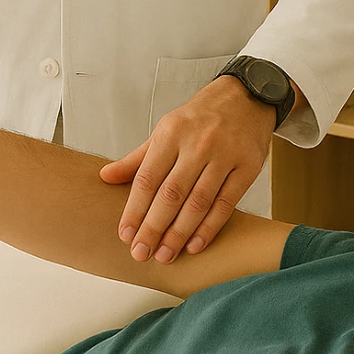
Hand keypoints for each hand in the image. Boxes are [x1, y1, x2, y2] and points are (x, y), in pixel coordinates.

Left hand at [98, 78, 274, 264]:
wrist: (245, 97)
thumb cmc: (199, 118)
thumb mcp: (165, 130)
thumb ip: (137, 158)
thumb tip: (105, 177)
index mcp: (171, 133)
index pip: (147, 178)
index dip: (134, 209)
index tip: (125, 235)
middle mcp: (197, 144)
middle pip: (171, 194)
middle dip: (153, 228)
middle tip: (141, 254)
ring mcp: (224, 155)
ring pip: (198, 202)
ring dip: (179, 233)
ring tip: (165, 255)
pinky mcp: (248, 167)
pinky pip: (226, 203)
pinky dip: (209, 227)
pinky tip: (195, 245)